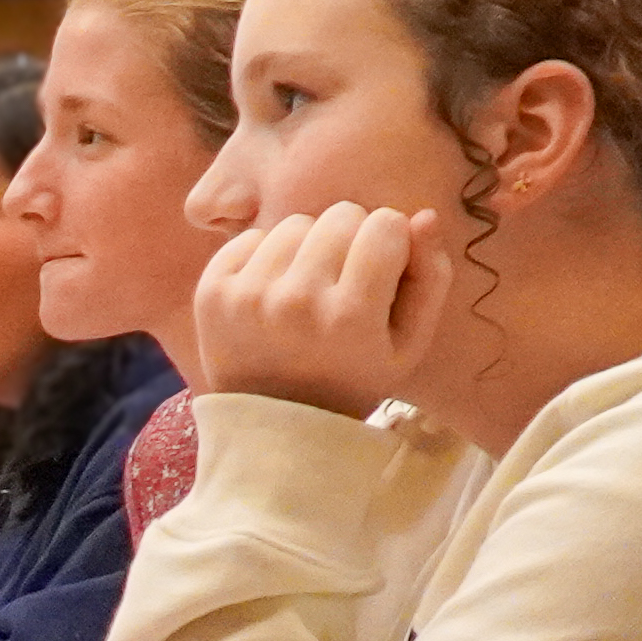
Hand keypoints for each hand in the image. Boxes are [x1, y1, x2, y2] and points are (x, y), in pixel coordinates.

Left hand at [186, 204, 451, 418]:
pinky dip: (267, 256)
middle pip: (341, 215)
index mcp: (351, 317)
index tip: (380, 270)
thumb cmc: (352, 378)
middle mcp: (297, 302)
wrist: (273, 425)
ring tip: (307, 288)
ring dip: (308, 246)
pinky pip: (252, 236)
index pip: (385, 224)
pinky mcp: (213, 290)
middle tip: (342, 281)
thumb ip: (429, 279)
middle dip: (350, 239)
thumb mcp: (407, 345)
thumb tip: (424, 216)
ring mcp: (249, 295)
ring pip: (296, 222)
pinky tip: (272, 293)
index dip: (390, 242)